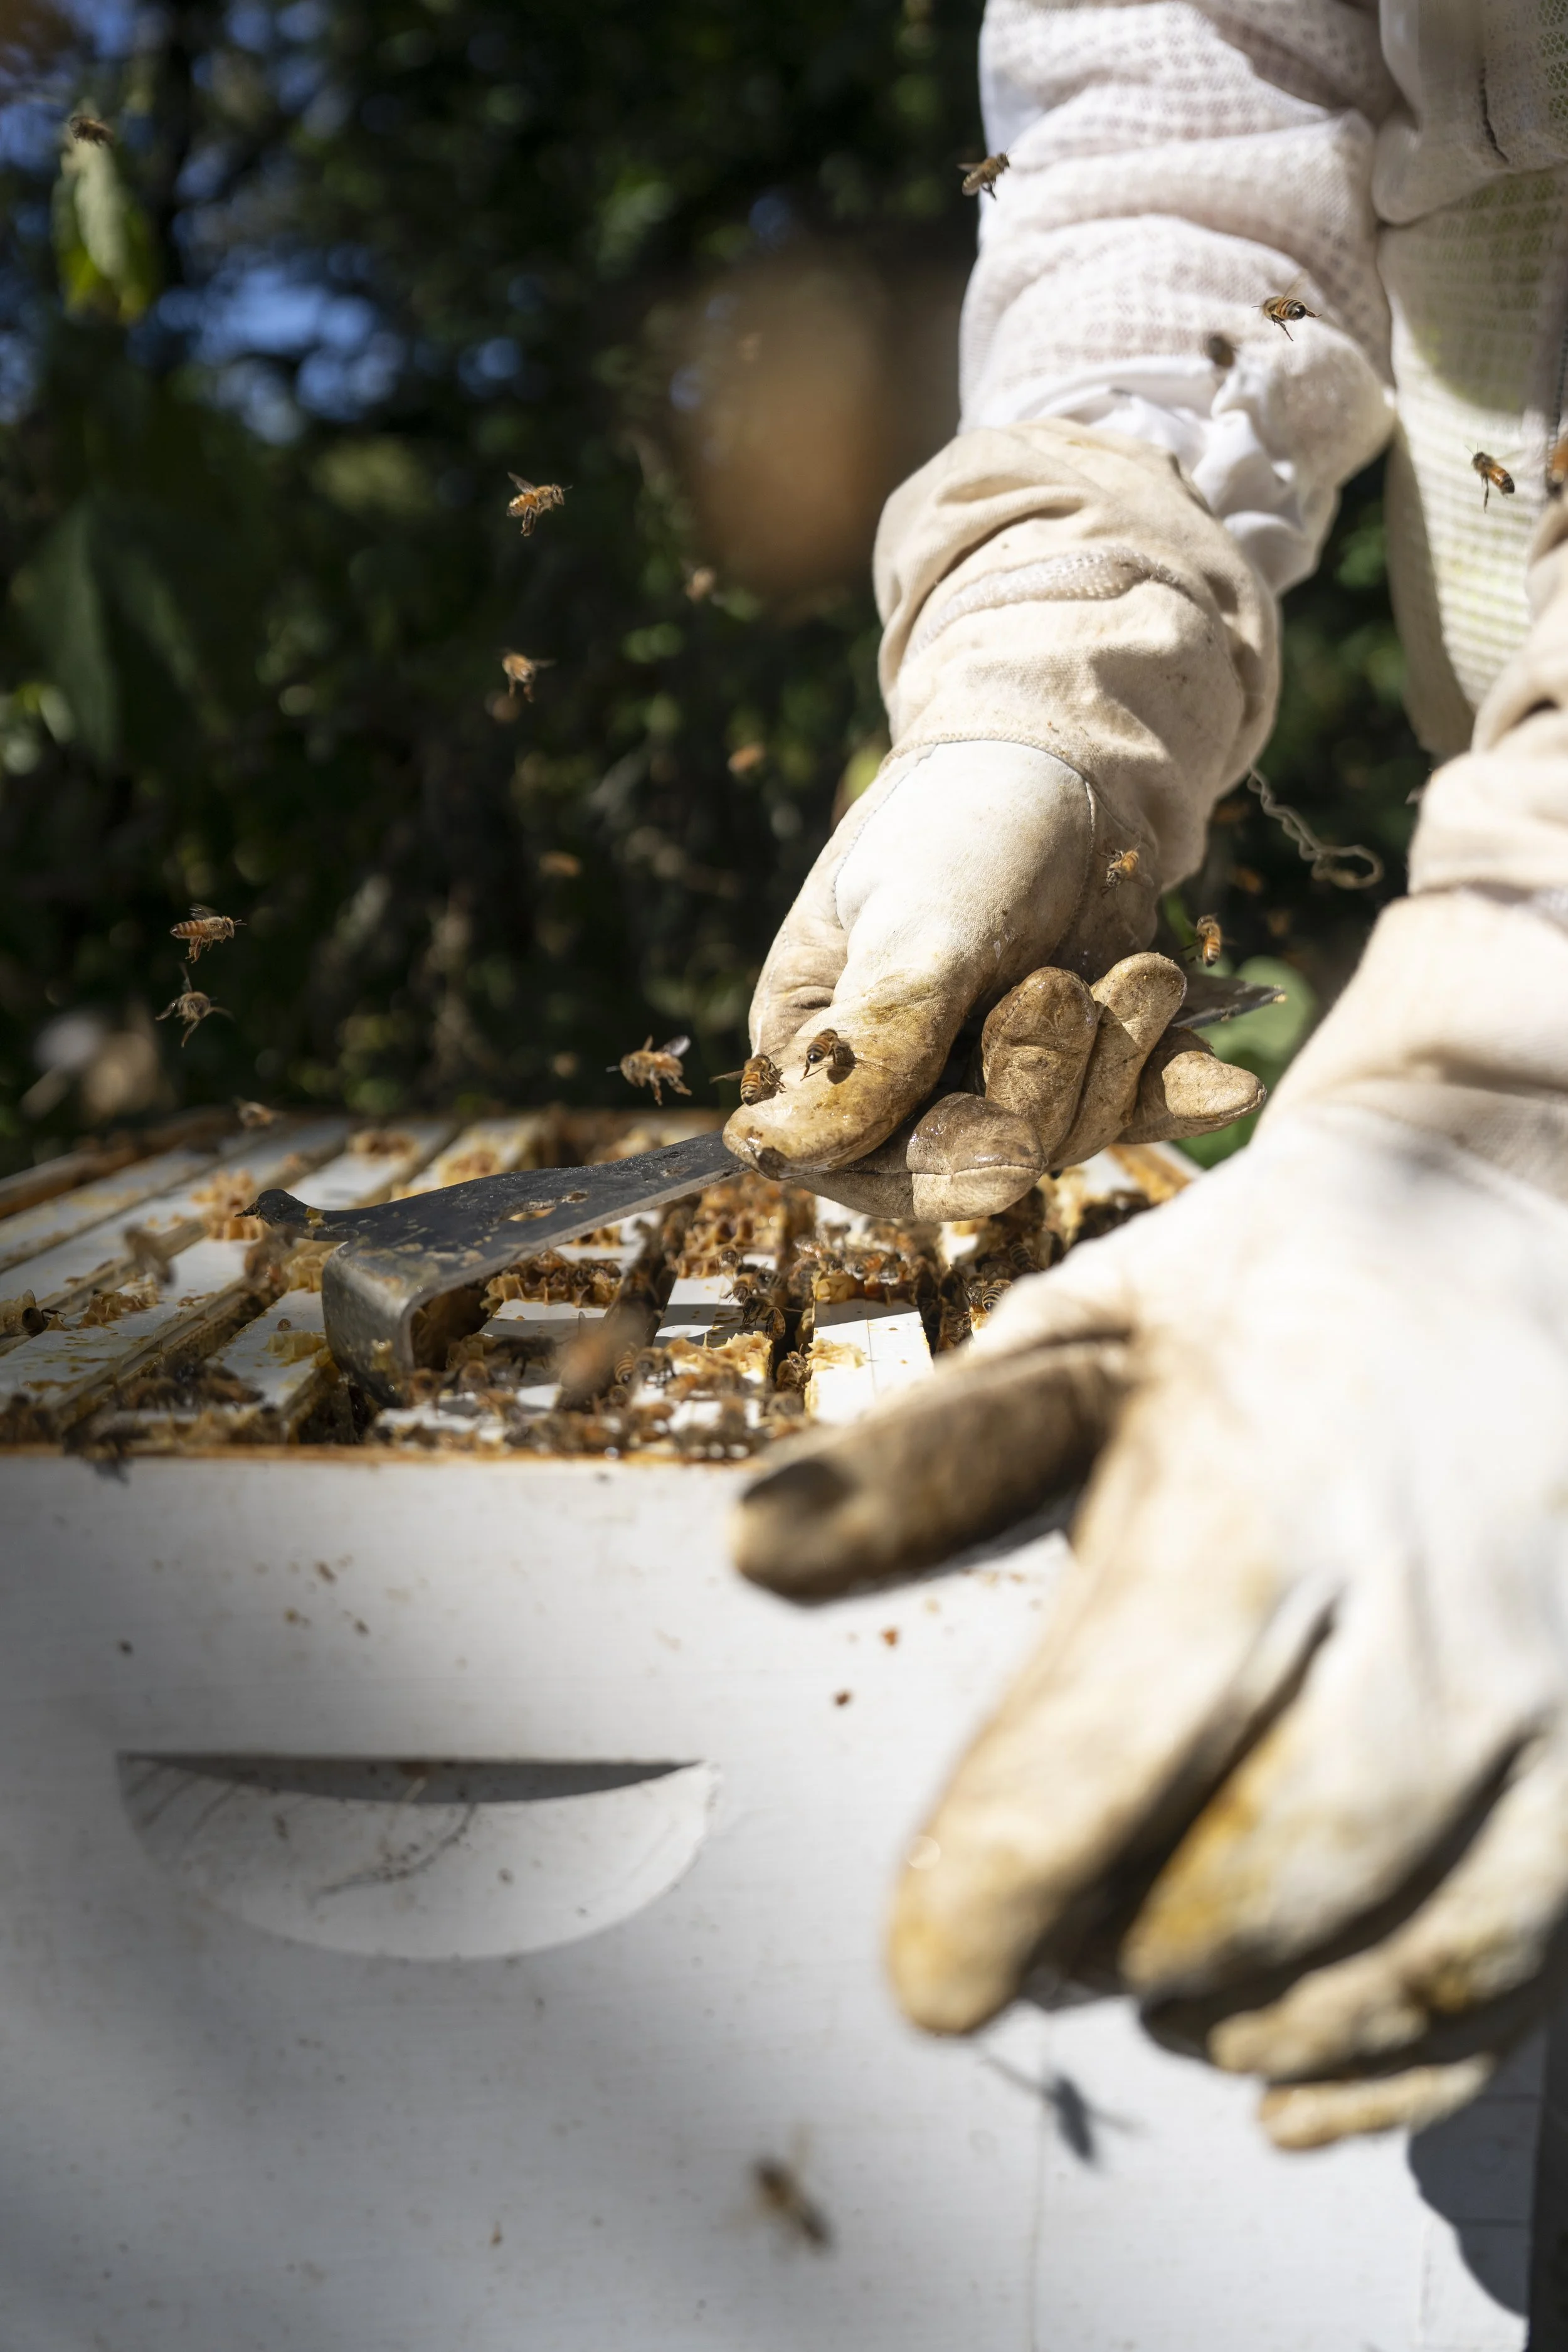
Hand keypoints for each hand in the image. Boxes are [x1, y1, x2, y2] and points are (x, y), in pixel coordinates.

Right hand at [723, 741, 1260, 1217]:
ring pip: (1057, 1140)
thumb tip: (771, 1153)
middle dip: (1037, 1085)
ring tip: (1142, 971)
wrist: (1073, 760)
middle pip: (969, 1162)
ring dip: (1111, 1060)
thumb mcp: (918, 930)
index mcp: (817, 1051)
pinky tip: (1225, 1083)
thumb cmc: (966, 822)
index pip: (855, 1167)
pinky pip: (1126, 1113)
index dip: (933, 1172)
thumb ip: (869, 1046)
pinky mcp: (1075, 1068)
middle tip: (1063, 986)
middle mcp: (895, 1085)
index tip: (1006, 1144)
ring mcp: (989, 1080)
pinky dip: (1172, 1092)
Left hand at [732, 1100, 1567, 2146]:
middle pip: (1268, 1871)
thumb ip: (930, 1461)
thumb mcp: (1090, 1334)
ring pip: (1411, 1945)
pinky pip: (1526, 1964)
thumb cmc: (1278, 1289)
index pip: (1120, 1732)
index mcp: (1271, 1481)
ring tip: (1155, 1984)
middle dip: (1127, 1948)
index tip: (930, 1978)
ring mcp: (1564, 1680)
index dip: (1008, 1879)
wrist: (1523, 1219)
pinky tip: (1287, 2068)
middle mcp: (1439, 1595)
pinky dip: (1395, 2054)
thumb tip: (752, 1551)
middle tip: (1044, 1945)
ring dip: (1255, 2012)